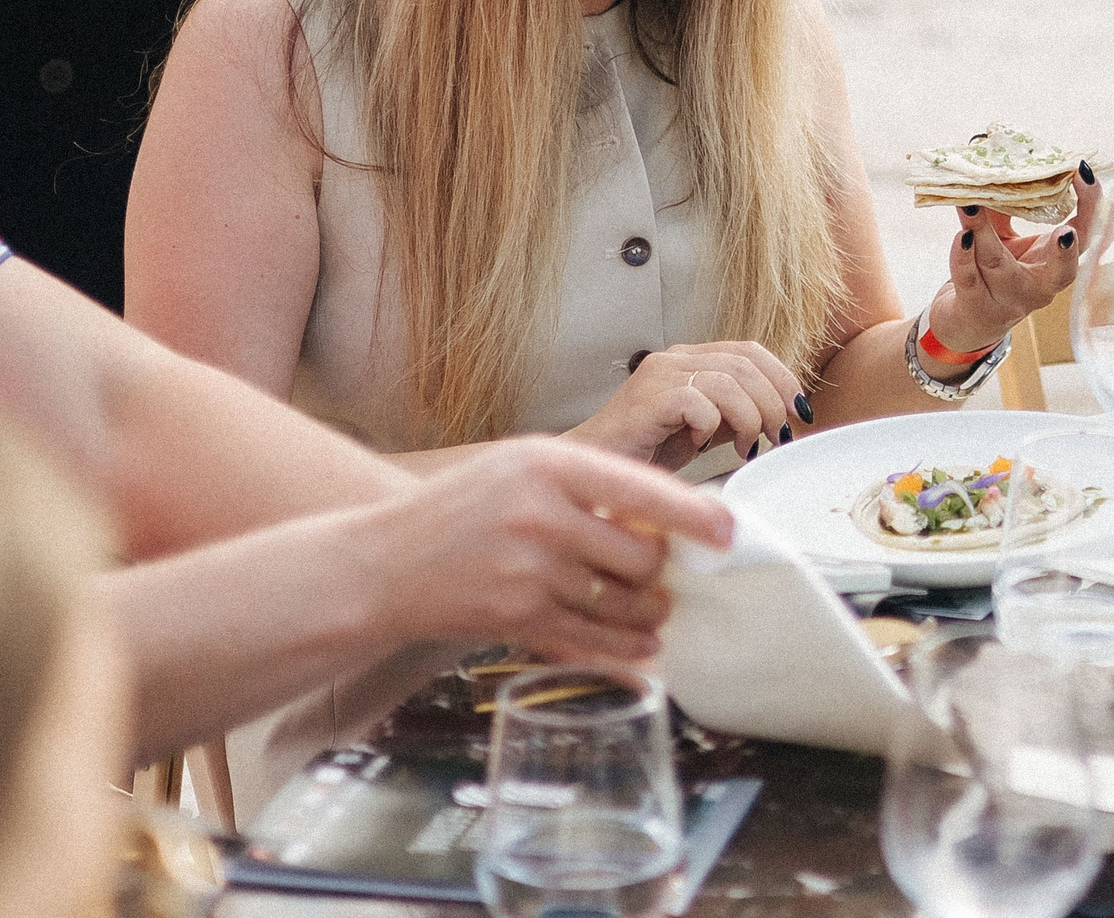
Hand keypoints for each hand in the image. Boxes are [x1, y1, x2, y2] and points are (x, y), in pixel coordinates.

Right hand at [357, 433, 731, 665]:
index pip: (644, 489)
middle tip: (663, 578)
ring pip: (622, 602)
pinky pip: (592, 639)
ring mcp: (530, 569)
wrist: (385, 562)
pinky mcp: (518, 617)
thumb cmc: (461, 508)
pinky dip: (625, 649)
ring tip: (653, 611)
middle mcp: (544, 514)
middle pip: (640, 556)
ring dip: (647, 613)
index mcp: (551, 464)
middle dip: (660, 574)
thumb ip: (590, 483)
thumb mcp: (522, 468)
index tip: (729, 531)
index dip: (695, 514)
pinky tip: (641, 649)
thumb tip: (664, 519)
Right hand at [574, 340, 812, 470]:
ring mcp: (660, 374)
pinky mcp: (648, 398)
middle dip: (773, 402)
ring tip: (746, 446)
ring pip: (728, 381)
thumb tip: (781, 417)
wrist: (592, 468)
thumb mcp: (703, 431)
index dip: (782, 377)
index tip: (800, 412)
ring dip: (749, 417)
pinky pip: (699, 403)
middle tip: (778, 435)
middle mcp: (676, 357)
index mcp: (691, 359)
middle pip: (745, 364)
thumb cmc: (645, 453)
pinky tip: (702, 444)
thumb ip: (734, 416)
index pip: (750, 351)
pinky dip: (711, 425)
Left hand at [927, 166, 1098, 360]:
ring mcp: (1007, 301)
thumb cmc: (993, 273)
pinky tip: (960, 236)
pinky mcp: (975, 308)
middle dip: (1066, 252)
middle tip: (1067, 231)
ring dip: (983, 233)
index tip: (1083, 172)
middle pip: (1061, 272)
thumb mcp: (1006, 239)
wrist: (965, 323)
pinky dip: (962, 255)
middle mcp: (1039, 288)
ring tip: (971, 204)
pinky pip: (968, 278)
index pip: (1087, 236)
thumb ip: (1003, 207)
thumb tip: (993, 161)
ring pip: (998, 266)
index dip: (1091, 206)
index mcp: (1054, 264)